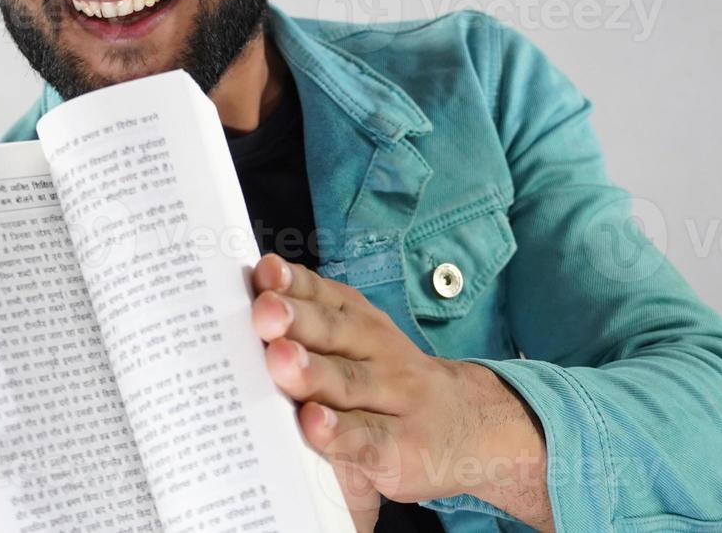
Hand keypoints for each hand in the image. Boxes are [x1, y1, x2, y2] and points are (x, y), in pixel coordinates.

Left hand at [249, 253, 554, 531]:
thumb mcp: (360, 345)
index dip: (292, 283)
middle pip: (332, 333)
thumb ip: (313, 326)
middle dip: (295, 320)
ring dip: (312, 372)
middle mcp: (377, 353)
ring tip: (281, 360)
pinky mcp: (400, 449)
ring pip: (348, 382)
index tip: (264, 271)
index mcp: (360, 323)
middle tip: (264, 312)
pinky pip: (367, 437)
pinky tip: (315, 424)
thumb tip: (250, 299)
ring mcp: (392, 400)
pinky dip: (341, 432)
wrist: (471, 427)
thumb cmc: (390, 383)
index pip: (324, 297)